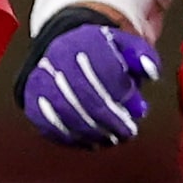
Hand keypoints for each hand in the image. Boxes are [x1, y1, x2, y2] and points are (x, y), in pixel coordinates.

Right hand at [20, 22, 159, 148]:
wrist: (62, 50)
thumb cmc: (99, 52)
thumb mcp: (123, 45)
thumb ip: (141, 55)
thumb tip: (150, 72)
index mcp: (82, 40)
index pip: (104, 70)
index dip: (122, 94)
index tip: (139, 111)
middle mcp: (56, 59)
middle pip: (85, 95)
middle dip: (110, 119)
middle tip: (127, 132)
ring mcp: (40, 82)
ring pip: (68, 114)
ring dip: (94, 132)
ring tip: (113, 139)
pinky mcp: (32, 103)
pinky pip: (51, 126)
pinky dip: (74, 139)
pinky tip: (92, 142)